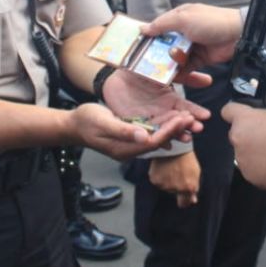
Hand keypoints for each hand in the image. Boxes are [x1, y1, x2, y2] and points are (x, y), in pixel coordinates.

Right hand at [69, 102, 196, 160]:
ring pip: (156, 137)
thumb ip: (123, 130)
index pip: (153, 141)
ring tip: (188, 117)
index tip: (183, 119)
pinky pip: (150, 133)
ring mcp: (130, 143)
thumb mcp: (103, 123)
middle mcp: (130, 149)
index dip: (169, 131)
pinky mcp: (130, 136)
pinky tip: (172, 118)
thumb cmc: (85, 121)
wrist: (72, 124)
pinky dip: (162, 126)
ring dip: (172, 128)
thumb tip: (143, 136)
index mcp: (124, 149)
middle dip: (175, 130)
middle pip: (158, 141)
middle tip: (192, 117)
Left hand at [100, 68, 211, 142]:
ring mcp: (151, 119)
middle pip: (178, 121)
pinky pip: (146, 133)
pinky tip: (164, 144)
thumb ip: (186, 76)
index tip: (206, 115)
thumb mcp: (166, 72)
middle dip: (189, 125)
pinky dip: (155, 139)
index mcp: (171, 100)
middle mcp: (164, 112)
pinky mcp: (135, 123)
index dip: (196, 111)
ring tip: (185, 137)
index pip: (186, 107)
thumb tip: (209, 80)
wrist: (118, 76)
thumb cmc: (143, 72)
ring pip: (165, 130)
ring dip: (175, 134)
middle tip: (198, 128)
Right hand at [145, 4, 241, 72]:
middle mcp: (184, 31)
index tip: (140, 49)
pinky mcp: (199, 59)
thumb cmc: (211, 22)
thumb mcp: (184, 19)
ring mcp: (192, 45)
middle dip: (160, 53)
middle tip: (155, 61)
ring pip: (174, 57)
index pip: (159, 27)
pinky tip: (178, 73)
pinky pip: (186, 66)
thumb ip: (162, 24)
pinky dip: (182, 70)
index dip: (150, 37)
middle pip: (165, 45)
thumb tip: (143, 29)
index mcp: (179, 17)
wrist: (237, 35)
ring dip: (173, 62)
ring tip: (174, 63)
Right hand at [149, 151, 200, 207]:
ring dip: (168, 180)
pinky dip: (160, 176)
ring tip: (171, 167)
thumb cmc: (187, 157)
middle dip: (177, 186)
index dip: (184, 200)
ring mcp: (164, 184)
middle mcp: (176, 188)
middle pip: (174, 193)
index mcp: (188, 188)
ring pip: (166, 187)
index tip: (184, 196)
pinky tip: (164, 167)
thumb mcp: (195, 172)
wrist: (174, 144)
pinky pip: (158, 182)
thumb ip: (194, 187)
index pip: (184, 203)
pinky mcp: (155, 179)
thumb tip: (193, 200)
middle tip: (178, 172)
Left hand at [222, 102, 265, 192]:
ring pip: (243, 152)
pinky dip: (259, 167)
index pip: (228, 110)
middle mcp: (237, 139)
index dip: (238, 112)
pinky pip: (251, 168)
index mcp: (243, 119)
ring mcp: (241, 159)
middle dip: (249, 134)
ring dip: (253, 151)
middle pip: (237, 133)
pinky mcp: (249, 176)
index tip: (248, 115)